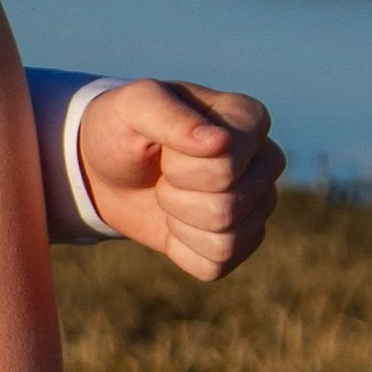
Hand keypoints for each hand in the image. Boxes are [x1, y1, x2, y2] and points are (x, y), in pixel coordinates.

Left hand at [78, 79, 282, 280]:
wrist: (105, 168)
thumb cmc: (123, 129)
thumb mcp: (133, 107)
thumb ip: (171, 117)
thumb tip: (221, 142)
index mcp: (249, 119)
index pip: (226, 167)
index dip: (180, 168)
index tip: (163, 149)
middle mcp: (266, 161)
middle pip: (228, 207)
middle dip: (175, 196)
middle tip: (162, 174)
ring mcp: (260, 203)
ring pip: (227, 239)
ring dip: (179, 221)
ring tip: (168, 194)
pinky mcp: (243, 240)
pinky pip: (219, 264)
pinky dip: (182, 249)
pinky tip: (175, 222)